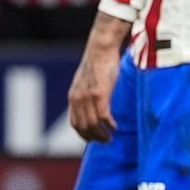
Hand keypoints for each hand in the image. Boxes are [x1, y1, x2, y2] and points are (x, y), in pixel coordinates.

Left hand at [67, 15, 128, 141]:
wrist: (101, 48)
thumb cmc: (98, 62)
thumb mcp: (87, 80)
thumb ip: (88, 93)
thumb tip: (96, 103)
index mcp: (73, 97)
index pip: (75, 123)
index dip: (84, 135)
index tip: (95, 139)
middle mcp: (77, 99)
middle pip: (83, 127)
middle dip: (94, 138)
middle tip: (106, 141)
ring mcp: (88, 97)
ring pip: (93, 124)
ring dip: (102, 134)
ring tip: (111, 137)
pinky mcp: (100, 93)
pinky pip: (103, 116)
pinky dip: (109, 124)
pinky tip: (115, 127)